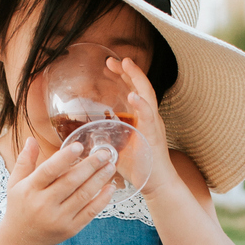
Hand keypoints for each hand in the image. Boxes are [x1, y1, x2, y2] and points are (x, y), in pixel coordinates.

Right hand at [0, 135, 115, 244]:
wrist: (22, 240)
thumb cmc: (19, 206)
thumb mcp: (15, 183)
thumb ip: (24, 161)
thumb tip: (31, 139)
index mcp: (30, 190)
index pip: (49, 171)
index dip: (65, 158)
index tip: (79, 146)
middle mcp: (43, 205)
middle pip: (71, 182)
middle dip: (90, 165)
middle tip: (105, 153)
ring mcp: (58, 219)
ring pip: (83, 195)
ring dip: (99, 179)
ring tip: (110, 166)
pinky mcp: (70, 229)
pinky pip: (89, 212)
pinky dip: (102, 200)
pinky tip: (110, 187)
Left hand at [106, 57, 179, 201]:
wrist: (158, 184)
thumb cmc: (140, 167)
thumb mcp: (119, 148)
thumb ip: (106, 139)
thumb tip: (86, 137)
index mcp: (142, 118)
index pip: (134, 90)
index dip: (124, 76)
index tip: (109, 65)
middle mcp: (150, 117)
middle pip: (141, 87)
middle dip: (128, 72)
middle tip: (113, 60)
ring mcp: (154, 125)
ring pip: (147, 96)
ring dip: (137, 79)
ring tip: (127, 66)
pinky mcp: (154, 136)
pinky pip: (149, 117)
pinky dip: (142, 105)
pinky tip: (133, 96)